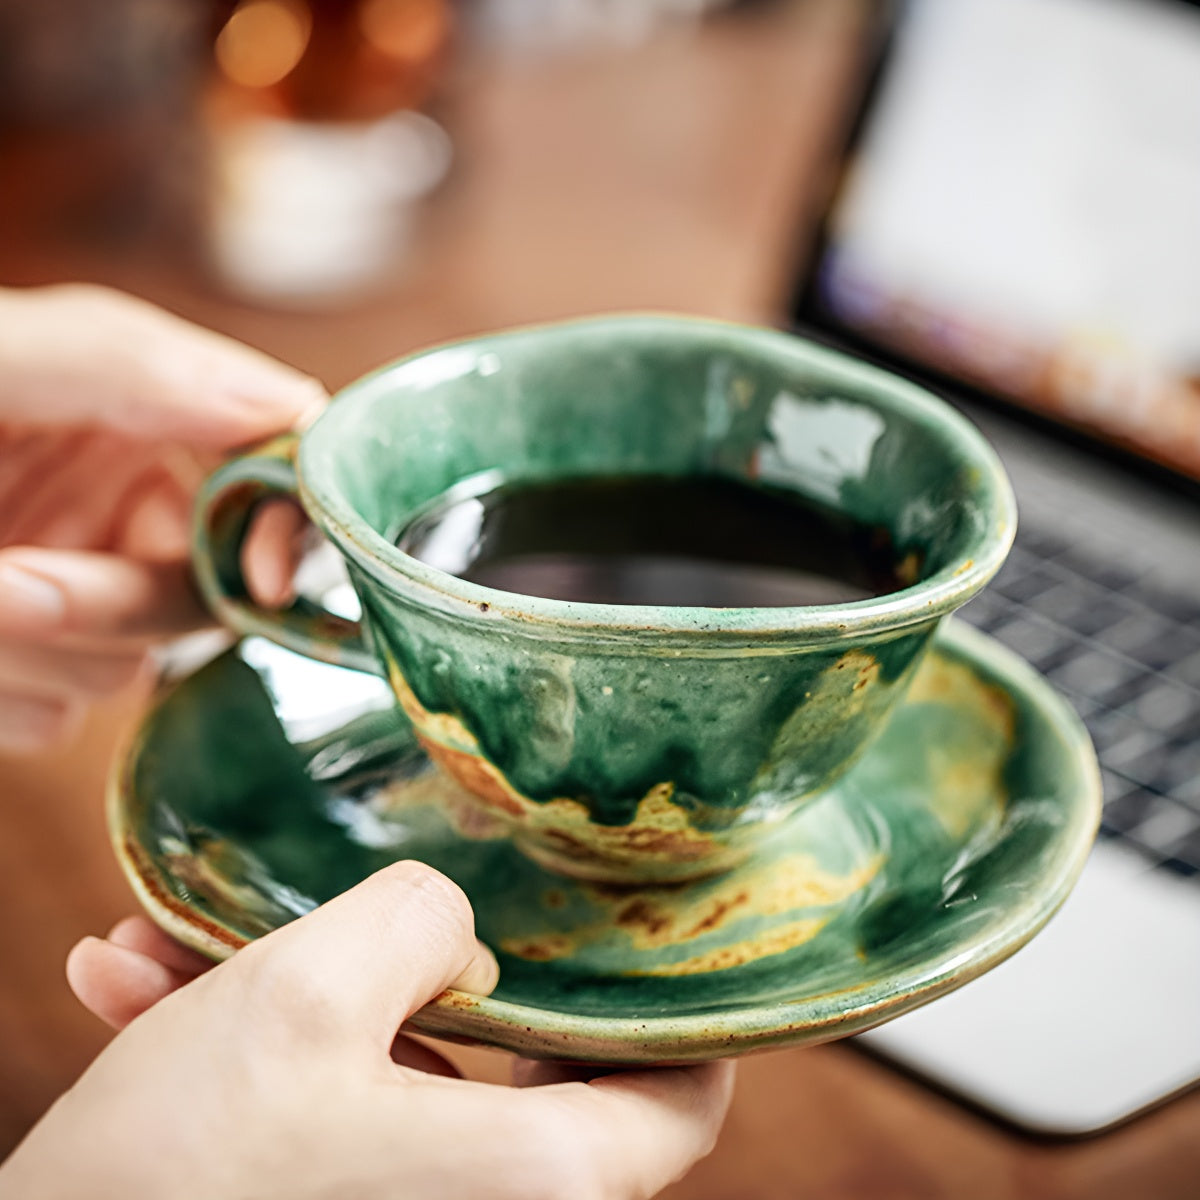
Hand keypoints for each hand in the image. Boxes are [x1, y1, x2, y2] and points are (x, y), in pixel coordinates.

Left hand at [0, 284, 324, 752]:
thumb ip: (132, 363)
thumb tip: (291, 408)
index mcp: (135, 412)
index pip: (273, 468)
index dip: (284, 523)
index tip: (256, 573)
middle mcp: (116, 503)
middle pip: (206, 589)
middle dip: (110, 599)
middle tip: (9, 590)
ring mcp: (73, 588)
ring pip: (129, 664)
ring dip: (32, 650)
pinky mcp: (22, 666)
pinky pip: (60, 713)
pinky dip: (1, 693)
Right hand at [1, 863, 732, 1199]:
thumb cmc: (174, 1176)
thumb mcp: (308, 992)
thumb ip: (423, 922)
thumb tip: (464, 945)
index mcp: (532, 1185)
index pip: (684, 1103)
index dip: (676, 1014)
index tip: (638, 944)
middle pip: (523, 1073)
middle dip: (427, 973)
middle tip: (398, 917)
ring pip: (399, 1083)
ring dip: (308, 1003)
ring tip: (190, 958)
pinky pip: (336, 1125)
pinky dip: (270, 1060)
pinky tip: (150, 995)